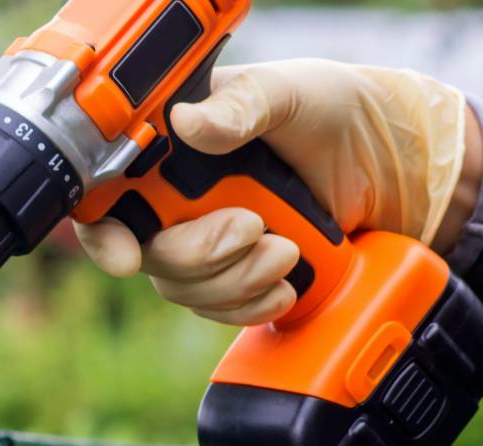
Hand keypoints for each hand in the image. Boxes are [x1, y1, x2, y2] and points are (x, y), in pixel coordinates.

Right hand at [75, 59, 481, 325]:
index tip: (127, 257)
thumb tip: (189, 124)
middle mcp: (170, 202)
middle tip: (252, 227)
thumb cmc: (326, 110)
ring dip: (237, 280)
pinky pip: (220, 310)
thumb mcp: (285, 94)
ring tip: (287, 248)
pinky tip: (283, 285)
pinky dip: (252, 305)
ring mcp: (199, 242)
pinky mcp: (232, 277)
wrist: (383, 161)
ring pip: (185, 289)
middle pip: (149, 254)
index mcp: (163, 152)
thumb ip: (240, 107)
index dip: (104, 235)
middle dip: (201, 254)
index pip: (105, 202)